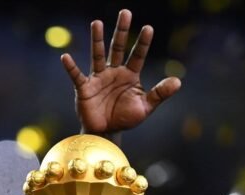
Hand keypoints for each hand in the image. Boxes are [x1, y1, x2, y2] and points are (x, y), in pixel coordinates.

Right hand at [61, 9, 181, 134]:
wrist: (106, 133)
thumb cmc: (126, 118)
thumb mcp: (145, 107)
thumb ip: (159, 93)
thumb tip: (178, 82)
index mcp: (130, 75)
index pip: (137, 55)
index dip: (143, 43)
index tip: (148, 28)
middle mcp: (114, 72)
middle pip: (117, 47)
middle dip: (121, 31)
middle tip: (126, 12)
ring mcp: (98, 78)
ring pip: (98, 55)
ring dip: (97, 39)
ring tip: (97, 23)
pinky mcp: (84, 88)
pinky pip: (77, 76)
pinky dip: (71, 67)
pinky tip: (66, 57)